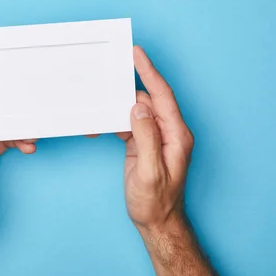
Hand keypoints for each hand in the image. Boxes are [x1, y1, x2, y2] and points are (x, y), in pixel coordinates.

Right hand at [120, 46, 222, 275]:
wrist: (156, 222)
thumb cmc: (156, 202)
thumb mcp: (150, 172)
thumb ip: (146, 137)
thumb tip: (138, 107)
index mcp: (177, 135)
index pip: (163, 96)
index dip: (149, 72)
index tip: (137, 53)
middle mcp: (168, 132)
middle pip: (148, 99)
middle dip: (127, 87)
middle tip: (109, 71)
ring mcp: (156, 137)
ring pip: (136, 111)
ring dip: (117, 107)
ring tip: (99, 103)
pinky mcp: (144, 143)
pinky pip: (129, 124)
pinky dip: (113, 122)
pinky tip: (99, 125)